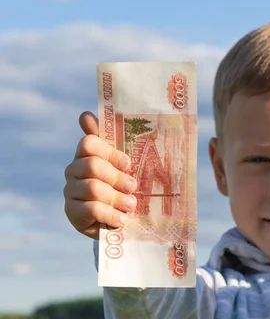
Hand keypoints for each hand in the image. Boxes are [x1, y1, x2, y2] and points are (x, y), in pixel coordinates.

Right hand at [63, 112, 137, 239]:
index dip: (110, 152)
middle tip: (133, 186)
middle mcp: (74, 169)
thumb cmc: (123, 186)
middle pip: (92, 165)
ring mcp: (70, 190)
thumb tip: (84, 114)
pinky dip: (110, 214)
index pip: (89, 143)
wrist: (117, 218)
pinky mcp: (71, 212)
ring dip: (116, 198)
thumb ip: (112, 140)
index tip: (128, 164)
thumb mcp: (124, 165)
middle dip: (117, 177)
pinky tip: (122, 219)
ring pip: (92, 188)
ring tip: (131, 205)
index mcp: (87, 154)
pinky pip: (90, 209)